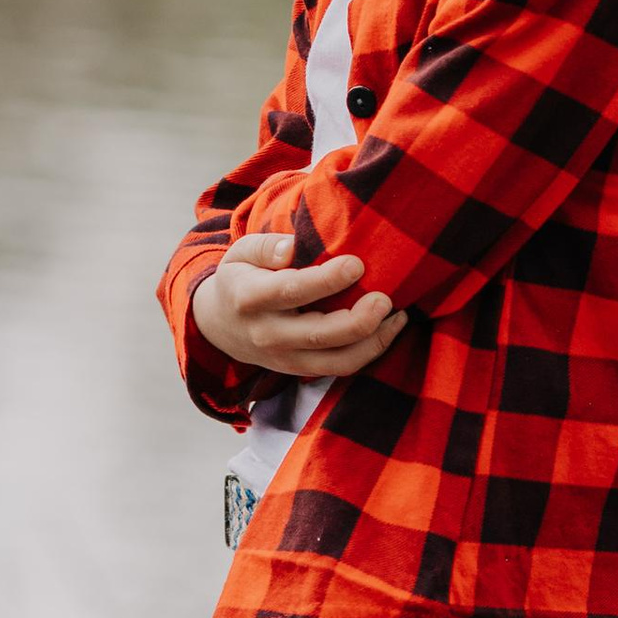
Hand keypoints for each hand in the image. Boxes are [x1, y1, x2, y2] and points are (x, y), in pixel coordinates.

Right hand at [191, 233, 408, 383]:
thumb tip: (292, 247)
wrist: (220, 326)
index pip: (292, 291)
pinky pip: (340, 368)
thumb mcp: (241, 253)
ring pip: (336, 361)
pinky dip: (370, 351)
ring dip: (373, 342)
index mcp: (250, 298)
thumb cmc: (240, 279)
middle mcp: (267, 334)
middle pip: (319, 335)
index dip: (327, 280)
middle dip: (359, 320)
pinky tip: (389, 328)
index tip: (357, 264)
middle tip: (385, 298)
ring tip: (397, 316)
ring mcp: (284, 358)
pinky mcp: (300, 371)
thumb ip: (265, 246)